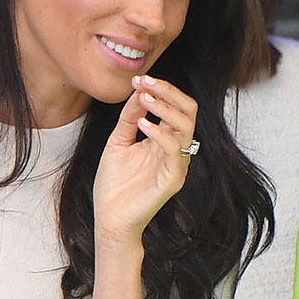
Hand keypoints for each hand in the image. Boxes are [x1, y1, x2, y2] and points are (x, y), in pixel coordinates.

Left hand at [93, 75, 198, 248]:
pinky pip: (175, 150)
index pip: (176, 107)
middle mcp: (175, 150)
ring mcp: (176, 164)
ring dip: (165, 108)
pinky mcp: (173, 180)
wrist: (110, 218)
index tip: (139, 79)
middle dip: (168, 92)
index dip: (161, 89)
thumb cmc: (114, 184)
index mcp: (164, 140)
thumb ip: (129, 117)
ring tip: (144, 100)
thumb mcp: (119, 141)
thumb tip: (139, 90)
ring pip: (186, 127)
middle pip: (188, 111)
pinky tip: (142, 124)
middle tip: (145, 82)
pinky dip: (160, 132)